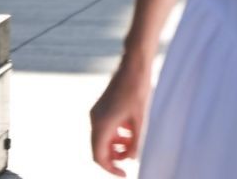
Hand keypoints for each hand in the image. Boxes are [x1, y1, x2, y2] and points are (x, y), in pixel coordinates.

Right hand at [89, 60, 151, 174]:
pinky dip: (116, 135)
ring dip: (116, 146)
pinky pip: (106, 129)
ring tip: (134, 143)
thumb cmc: (137, 93)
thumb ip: (135, 143)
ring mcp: (97, 113)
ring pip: (102, 139)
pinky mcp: (102, 108)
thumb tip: (131, 159)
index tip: (125, 174)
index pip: (98, 156)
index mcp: (102, 124)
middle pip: (98, 149)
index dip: (110, 169)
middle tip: (132, 159)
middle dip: (114, 158)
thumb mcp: (140, 121)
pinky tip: (131, 131)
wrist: (133, 68)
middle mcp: (95, 119)